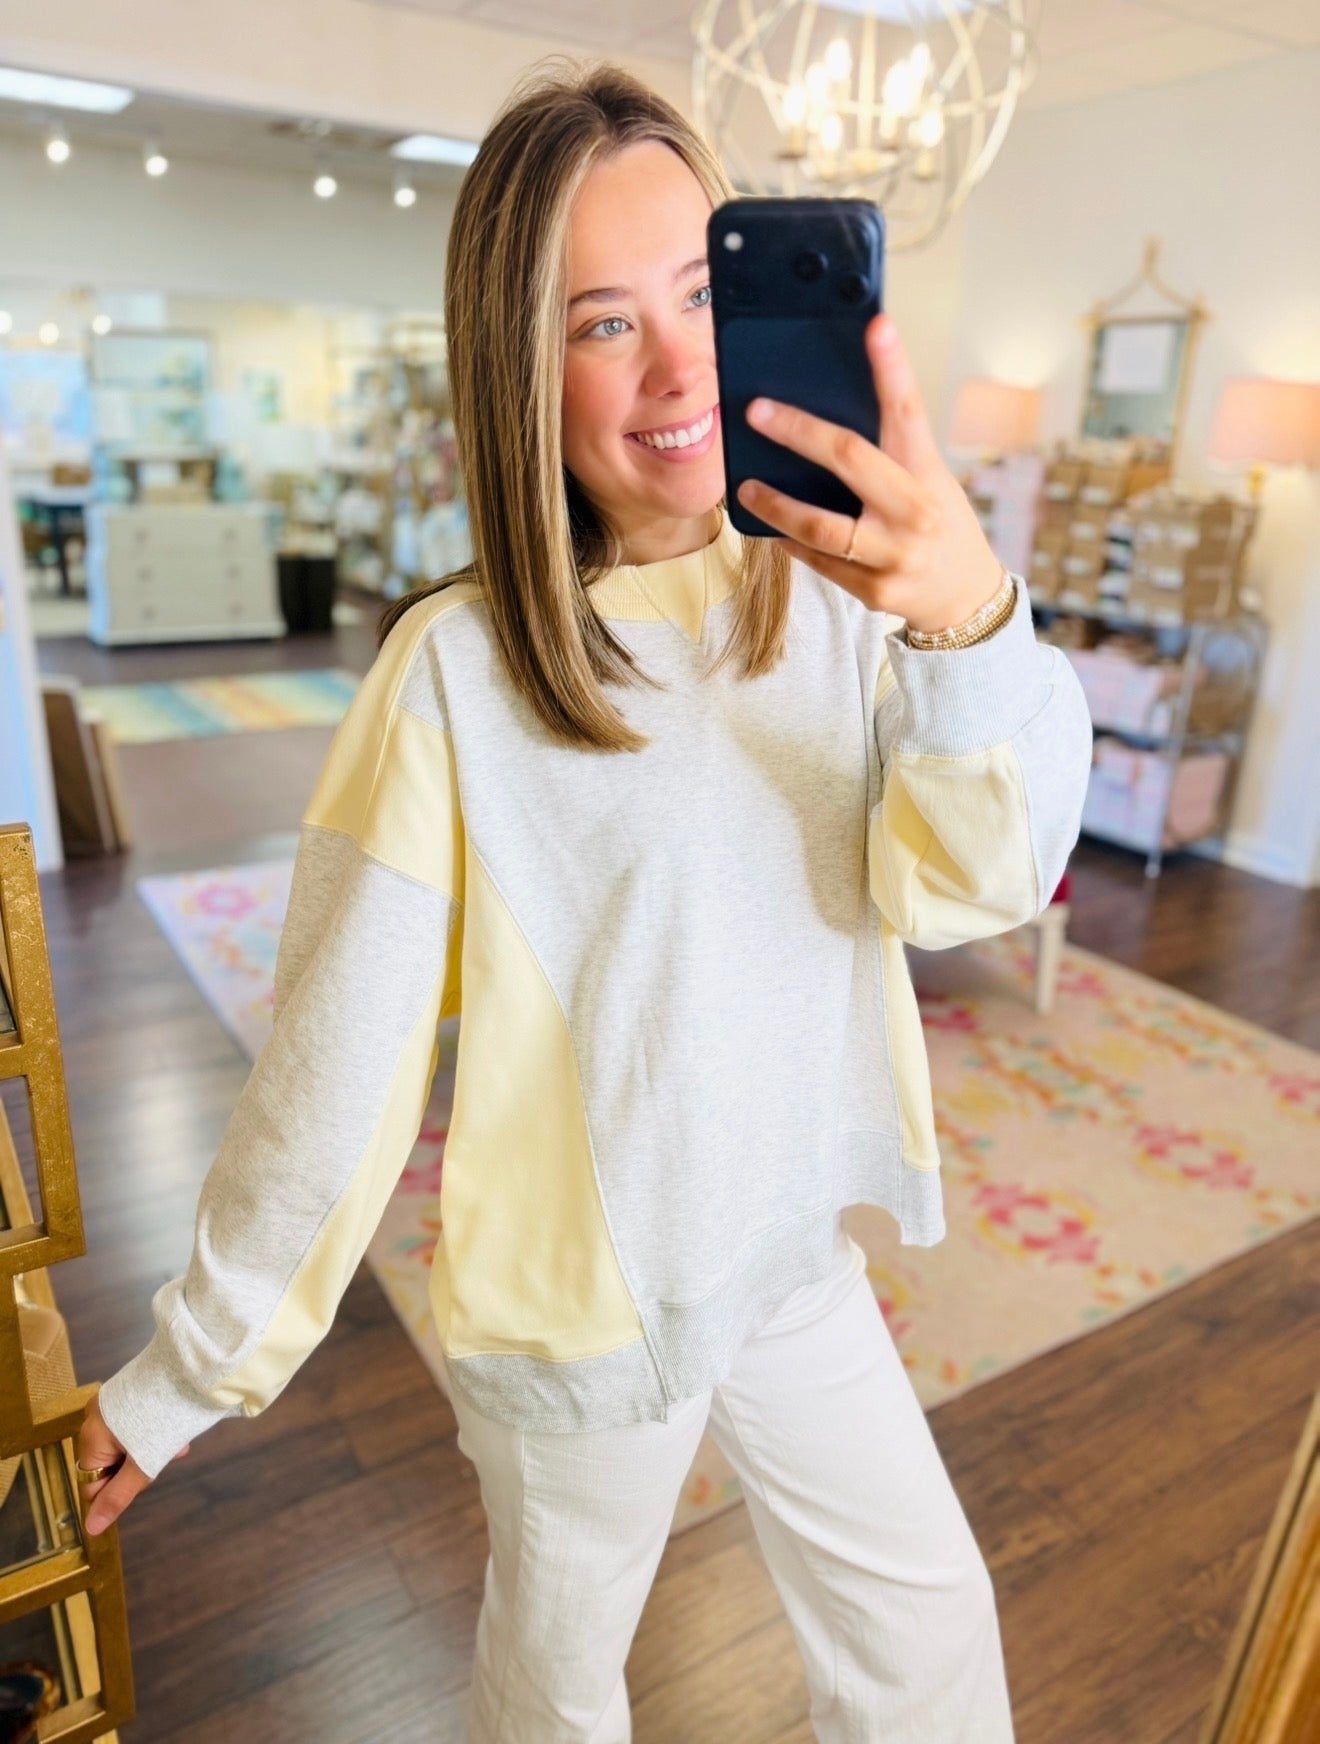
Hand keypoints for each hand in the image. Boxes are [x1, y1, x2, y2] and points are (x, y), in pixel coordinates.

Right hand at [76, 1391, 189, 1536]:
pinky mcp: (132, 1393)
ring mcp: (114, 1402)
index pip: (92, 1483)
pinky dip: (154, 1433)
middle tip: (165, 1456)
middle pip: (112, 1463)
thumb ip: (117, 1497)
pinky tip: (177, 1434)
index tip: (145, 1478)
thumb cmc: (164, 1419)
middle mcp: (95, 1417)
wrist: (193, 1370)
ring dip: (153, 1450)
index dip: (119, 1489)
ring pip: (128, 1444)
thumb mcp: (143, 1464)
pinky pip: (136, 1424)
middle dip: (141, 1466)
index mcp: (91, 1437)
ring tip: (178, 1445)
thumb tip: (91, 1529)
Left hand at [737, 312, 1004, 631]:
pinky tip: (771, 529)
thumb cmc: (940, 525)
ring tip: (746, 488)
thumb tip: (826, 414)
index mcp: (928, 474)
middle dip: (798, 431)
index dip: (892, 368)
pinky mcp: (874, 590)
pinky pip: (819, 563)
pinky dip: (792, 543)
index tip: (877, 327)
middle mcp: (913, 512)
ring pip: (820, 526)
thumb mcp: (930, 481)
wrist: (965, 596)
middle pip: (850, 459)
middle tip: (757, 412)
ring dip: (776, 504)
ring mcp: (893, 555)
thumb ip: (890, 455)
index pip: (908, 412)